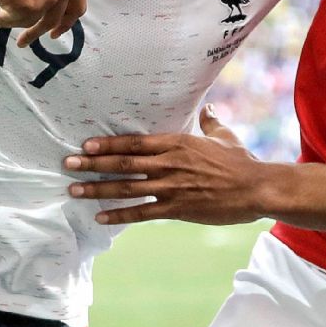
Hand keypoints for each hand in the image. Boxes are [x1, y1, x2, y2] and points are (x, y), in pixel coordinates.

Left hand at [65, 106, 269, 225]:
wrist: (257, 189)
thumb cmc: (241, 162)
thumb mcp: (224, 137)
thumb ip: (211, 123)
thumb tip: (209, 109)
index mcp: (176, 143)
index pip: (134, 142)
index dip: (108, 144)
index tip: (86, 145)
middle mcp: (168, 163)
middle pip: (123, 163)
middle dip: (92, 165)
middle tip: (67, 164)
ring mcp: (171, 187)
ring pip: (126, 188)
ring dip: (98, 189)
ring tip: (74, 190)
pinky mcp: (177, 209)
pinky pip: (142, 213)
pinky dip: (119, 215)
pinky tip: (100, 217)